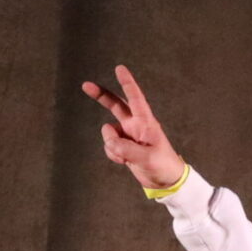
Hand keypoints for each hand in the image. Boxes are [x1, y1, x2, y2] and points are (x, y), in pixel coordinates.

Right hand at [82, 65, 185, 189]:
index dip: (127, 83)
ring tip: (127, 156)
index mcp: (146, 123)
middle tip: (85, 85)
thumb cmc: (163, 166)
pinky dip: (113, 154)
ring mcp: (128, 135)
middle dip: (101, 95)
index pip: (135, 99)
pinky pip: (109, 146)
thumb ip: (126, 148)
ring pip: (108, 132)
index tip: (120, 68)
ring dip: (112, 145)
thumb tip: (109, 141)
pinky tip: (125, 161)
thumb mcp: (146, 157)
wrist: (166, 182)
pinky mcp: (123, 146)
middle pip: (115, 105)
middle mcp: (135, 125)